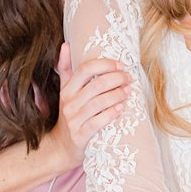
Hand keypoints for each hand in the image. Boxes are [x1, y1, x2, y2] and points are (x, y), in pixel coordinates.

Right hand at [51, 43, 127, 164]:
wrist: (61, 147)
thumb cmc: (70, 115)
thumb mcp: (65, 92)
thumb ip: (66, 69)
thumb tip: (65, 45)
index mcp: (67, 89)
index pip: (85, 69)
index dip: (104, 65)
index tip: (120, 64)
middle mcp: (69, 103)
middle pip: (96, 85)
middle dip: (116, 79)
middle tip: (128, 78)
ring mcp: (74, 119)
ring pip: (99, 102)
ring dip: (117, 94)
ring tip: (129, 90)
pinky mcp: (81, 135)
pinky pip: (98, 121)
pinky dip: (111, 113)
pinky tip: (121, 108)